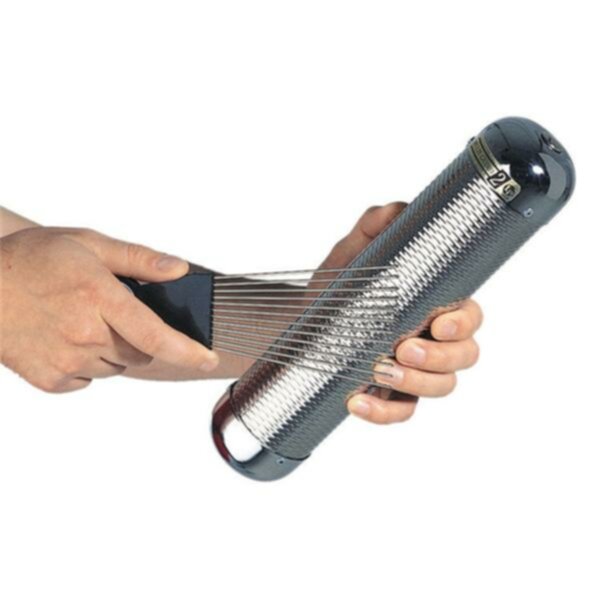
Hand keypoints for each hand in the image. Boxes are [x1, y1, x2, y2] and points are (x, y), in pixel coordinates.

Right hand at [0, 227, 218, 392]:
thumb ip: (139, 259)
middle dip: (138, 335)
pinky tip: (65, 338)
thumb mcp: (87, 243)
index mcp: (99, 298)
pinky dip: (87, 362)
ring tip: (82, 320)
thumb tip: (178, 269)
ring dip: (112, 348)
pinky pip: (90, 378)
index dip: (188, 351)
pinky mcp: (51, 380)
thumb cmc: (30, 261)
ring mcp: (66, 361)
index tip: (208, 357)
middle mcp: (85, 335)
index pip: (156, 336)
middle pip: (142, 352)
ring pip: (118, 366)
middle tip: (109, 310)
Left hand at [315, 202, 481, 423]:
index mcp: (432, 303)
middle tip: (403, 348)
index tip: (438, 323)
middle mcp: (432, 339)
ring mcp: (415, 371)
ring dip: (417, 385)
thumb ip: (374, 227)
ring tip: (379, 370)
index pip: (469, 315)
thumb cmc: (337, 286)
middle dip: (440, 357)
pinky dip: (382, 413)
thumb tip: (395, 211)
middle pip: (466, 356)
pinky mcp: (392, 396)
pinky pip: (402, 413)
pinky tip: (356, 401)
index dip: (464, 323)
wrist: (302, 319)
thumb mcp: (351, 253)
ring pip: (443, 387)